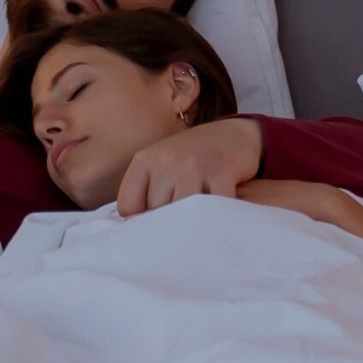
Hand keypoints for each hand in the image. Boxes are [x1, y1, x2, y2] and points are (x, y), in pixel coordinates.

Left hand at [115, 117, 264, 216]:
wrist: (233, 134)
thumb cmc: (192, 159)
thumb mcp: (161, 166)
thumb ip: (144, 192)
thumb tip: (131, 228)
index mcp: (145, 159)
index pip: (128, 206)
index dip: (140, 221)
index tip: (157, 222)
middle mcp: (166, 160)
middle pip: (156, 212)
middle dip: (168, 224)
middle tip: (181, 226)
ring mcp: (194, 165)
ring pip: (181, 214)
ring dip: (191, 224)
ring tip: (197, 227)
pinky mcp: (222, 172)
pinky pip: (212, 208)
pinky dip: (214, 218)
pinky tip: (216, 219)